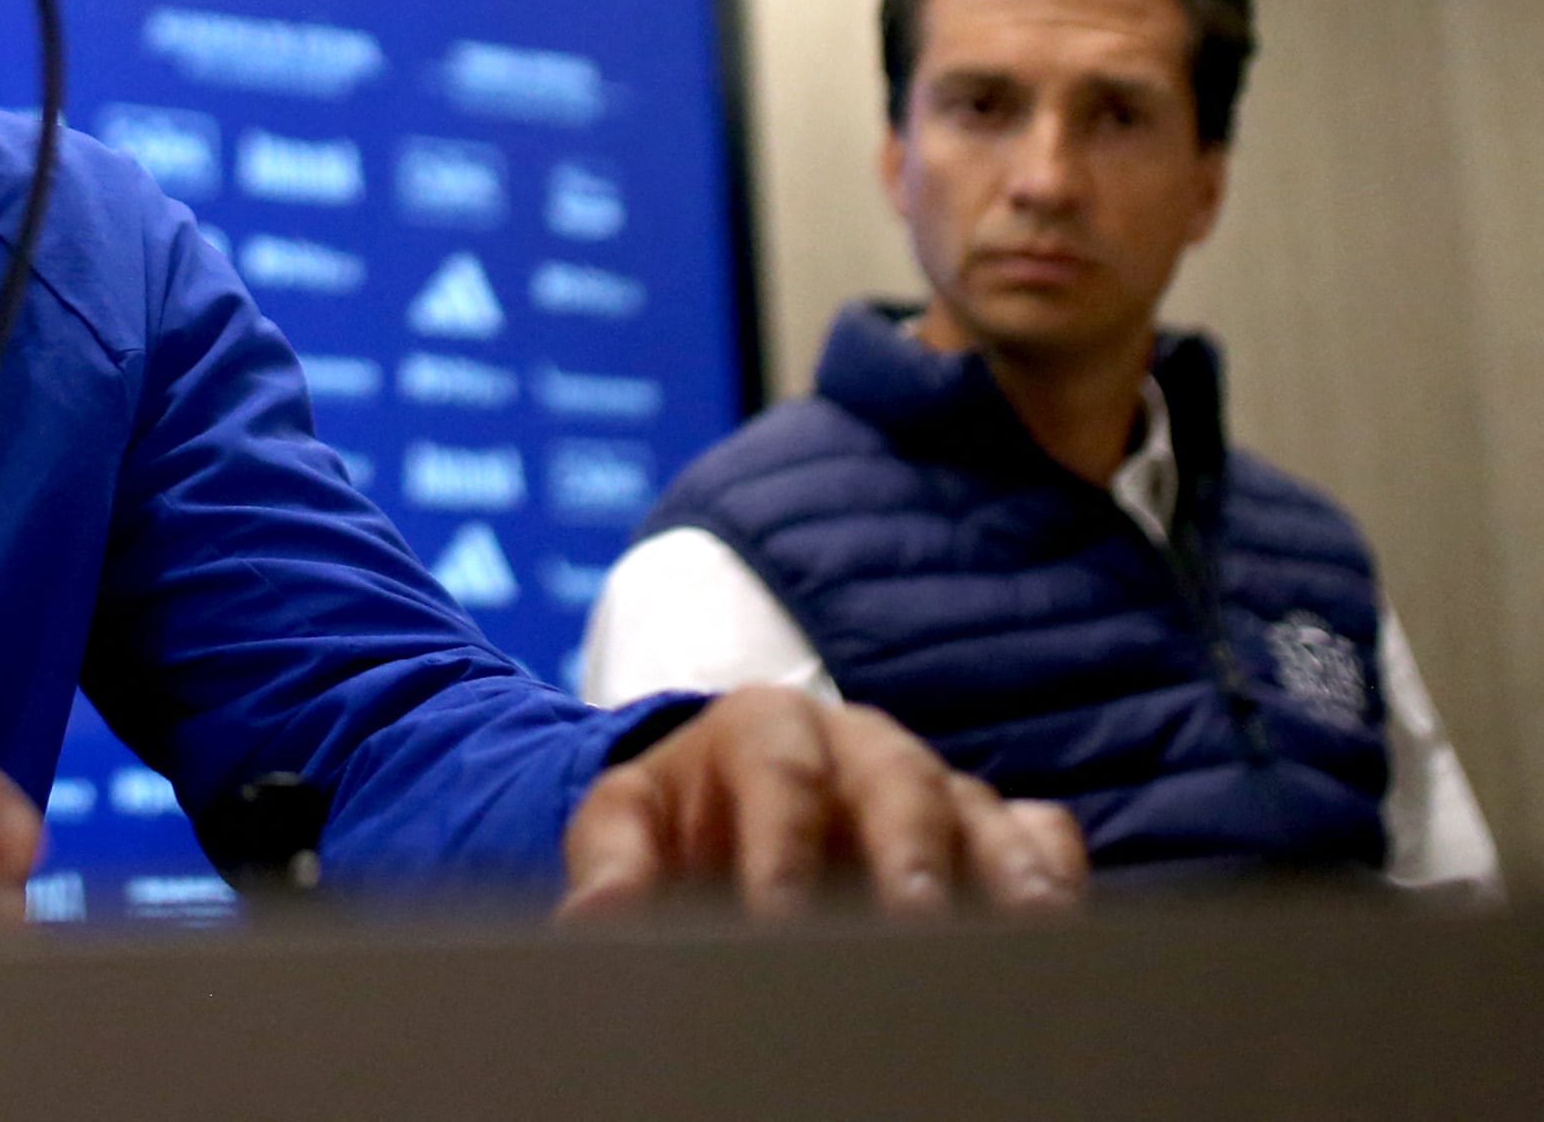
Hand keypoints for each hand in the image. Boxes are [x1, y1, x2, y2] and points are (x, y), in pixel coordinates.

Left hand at [559, 686, 1086, 918]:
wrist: (736, 802)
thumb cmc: (680, 819)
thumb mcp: (627, 824)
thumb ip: (611, 862)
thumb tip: (590, 916)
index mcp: (765, 725)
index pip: (778, 772)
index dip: (782, 846)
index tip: (778, 917)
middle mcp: (859, 743)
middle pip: (896, 779)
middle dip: (909, 849)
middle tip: (915, 916)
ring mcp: (933, 781)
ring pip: (978, 808)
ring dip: (1001, 866)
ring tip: (1022, 924)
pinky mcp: (988, 823)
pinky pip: (1038, 831)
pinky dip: (1051, 867)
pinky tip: (1060, 915)